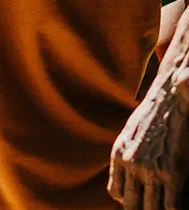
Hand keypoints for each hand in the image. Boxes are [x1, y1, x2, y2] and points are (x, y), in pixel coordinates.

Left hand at [108, 73, 188, 209]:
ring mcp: (152, 170)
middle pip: (131, 206)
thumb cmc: (154, 113)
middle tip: (152, 204)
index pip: (116, 192)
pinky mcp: (172, 173)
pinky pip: (171, 206)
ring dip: (158, 209)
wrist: (170, 96)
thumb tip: (129, 177)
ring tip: (163, 205)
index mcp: (119, 154)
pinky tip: (177, 202)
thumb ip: (127, 154)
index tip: (140, 199)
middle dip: (141, 209)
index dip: (128, 200)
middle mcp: (131, 164)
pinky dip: (174, 208)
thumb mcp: (130, 132)